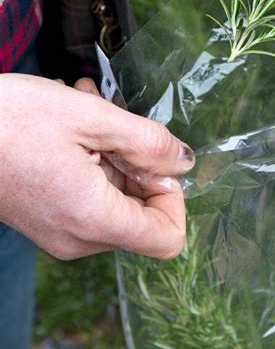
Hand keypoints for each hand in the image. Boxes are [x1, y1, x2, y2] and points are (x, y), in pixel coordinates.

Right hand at [0, 74, 193, 259]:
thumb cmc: (10, 119)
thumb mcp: (92, 117)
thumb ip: (148, 143)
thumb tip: (184, 163)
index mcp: (92, 218)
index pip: (167, 239)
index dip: (176, 199)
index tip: (157, 160)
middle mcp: (77, 237)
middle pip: (142, 215)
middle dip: (138, 163)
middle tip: (114, 120)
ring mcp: (60, 231)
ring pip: (116, 200)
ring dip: (114, 153)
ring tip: (89, 108)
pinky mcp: (48, 218)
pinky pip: (90, 196)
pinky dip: (94, 160)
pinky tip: (75, 122)